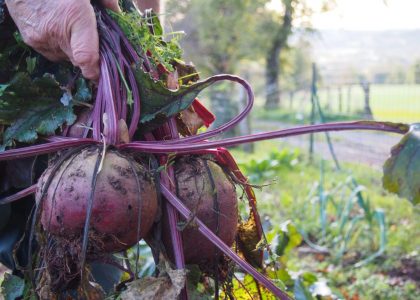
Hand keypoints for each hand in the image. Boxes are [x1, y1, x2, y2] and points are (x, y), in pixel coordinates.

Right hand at [5, 0, 120, 79]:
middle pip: (79, 60)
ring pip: (66, 58)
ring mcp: (41, 38)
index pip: (86, 56)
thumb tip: (117, 13)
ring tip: (69, 29)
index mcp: (75, 14)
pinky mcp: (30, 41)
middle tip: (91, 42)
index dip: (95, 70)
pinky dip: (59, 47)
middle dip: (89, 57)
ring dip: (72, 50)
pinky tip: (57, 30)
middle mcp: (57, 31)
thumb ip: (106, 0)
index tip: (101, 73)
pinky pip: (53, 53)